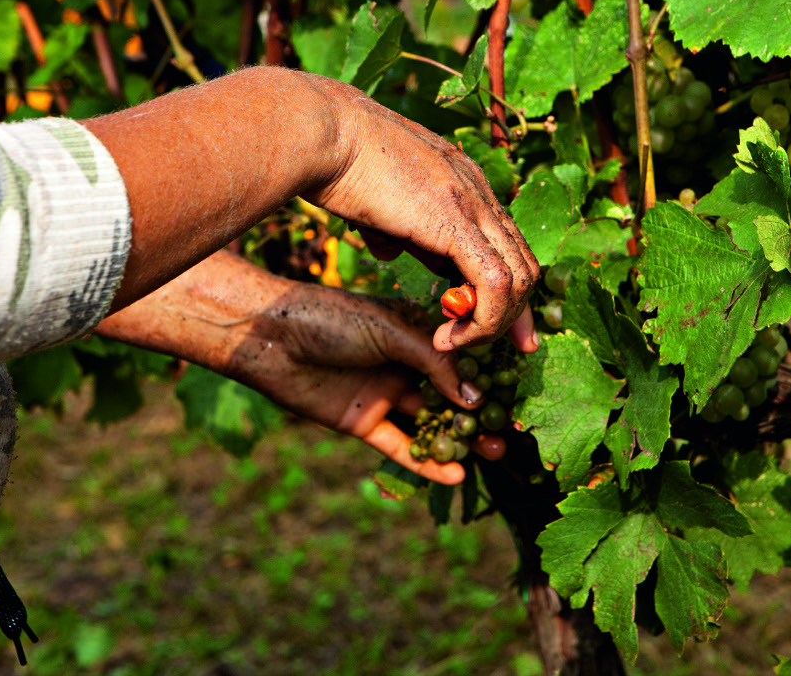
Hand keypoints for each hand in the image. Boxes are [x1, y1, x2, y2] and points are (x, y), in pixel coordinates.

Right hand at [83, 66, 538, 343]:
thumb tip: (393, 249)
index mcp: (463, 181)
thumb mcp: (375, 203)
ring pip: (518, 278)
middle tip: (498, 347)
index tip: (489, 325)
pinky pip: (495, 284)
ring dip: (494, 323)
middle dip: (517, 314)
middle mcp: (478, 190)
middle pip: (524, 264)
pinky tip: (447, 338)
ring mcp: (472, 204)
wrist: (321, 130)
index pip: (505, 243)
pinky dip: (482, 321)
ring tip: (455, 343)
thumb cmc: (334, 161)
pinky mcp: (456, 222)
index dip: (504, 288)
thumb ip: (394, 228)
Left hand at [95, 251, 487, 482]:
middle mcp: (404, 364)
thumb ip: (434, 362)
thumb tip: (477, 396)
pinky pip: (402, 446)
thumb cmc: (330, 317)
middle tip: (515, 429)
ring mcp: (386, 393)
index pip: (461, 354)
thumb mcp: (390, 331)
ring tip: (496, 452)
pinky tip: (456, 472)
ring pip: (433, 422)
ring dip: (463, 439)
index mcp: (415, 331)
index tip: (520, 388)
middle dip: (484, 411)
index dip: (489, 371)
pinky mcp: (364, 422)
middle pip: (452, 392)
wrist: (270, 338)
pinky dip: (427, 462)